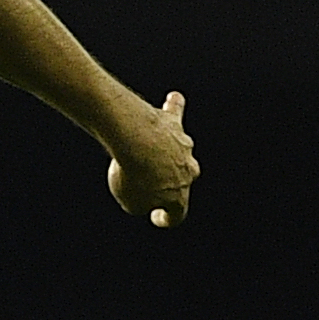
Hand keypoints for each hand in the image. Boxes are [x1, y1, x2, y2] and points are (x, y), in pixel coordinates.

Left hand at [107, 90, 198, 226]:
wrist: (136, 139)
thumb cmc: (132, 173)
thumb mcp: (129, 201)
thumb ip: (139, 203)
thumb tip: (144, 195)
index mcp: (180, 195)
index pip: (177, 214)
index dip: (166, 220)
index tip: (154, 216)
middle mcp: (188, 170)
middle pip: (179, 180)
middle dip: (164, 183)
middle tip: (141, 180)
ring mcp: (183, 146)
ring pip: (176, 149)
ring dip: (164, 152)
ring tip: (145, 149)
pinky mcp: (173, 124)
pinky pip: (175, 114)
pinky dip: (174, 107)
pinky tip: (173, 99)